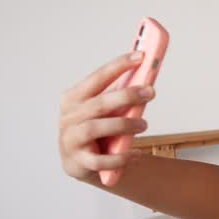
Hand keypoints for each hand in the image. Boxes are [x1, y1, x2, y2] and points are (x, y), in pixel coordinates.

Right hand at [58, 51, 153, 182]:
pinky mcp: (77, 162)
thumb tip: (146, 76)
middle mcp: (68, 117)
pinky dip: (120, 157)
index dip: (119, 65)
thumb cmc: (95, 129)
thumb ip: (118, 95)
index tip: (141, 56)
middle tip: (150, 92)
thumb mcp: (103, 110)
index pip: (97, 78)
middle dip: (127, 96)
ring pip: (97, 128)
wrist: (79, 162)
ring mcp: (70, 140)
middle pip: (99, 103)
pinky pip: (101, 160)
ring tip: (144, 124)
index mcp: (73, 98)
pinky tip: (135, 154)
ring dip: (124, 125)